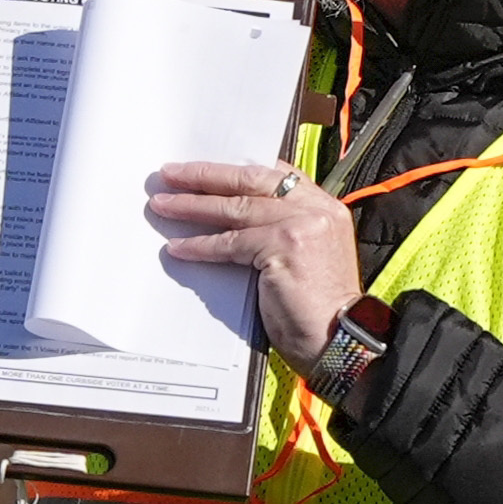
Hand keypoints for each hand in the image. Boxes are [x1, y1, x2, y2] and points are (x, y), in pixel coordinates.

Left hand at [151, 162, 362, 372]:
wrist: (339, 336)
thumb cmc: (322, 305)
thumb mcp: (309, 253)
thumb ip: (285, 228)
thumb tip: (237, 217)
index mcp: (326, 207)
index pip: (277, 173)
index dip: (237, 168)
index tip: (205, 167)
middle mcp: (316, 209)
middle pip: (251, 181)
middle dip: (206, 176)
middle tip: (172, 173)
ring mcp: (301, 225)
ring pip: (236, 208)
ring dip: (193, 206)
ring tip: (163, 205)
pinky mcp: (283, 246)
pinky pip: (230, 242)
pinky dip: (201, 246)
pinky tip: (179, 247)